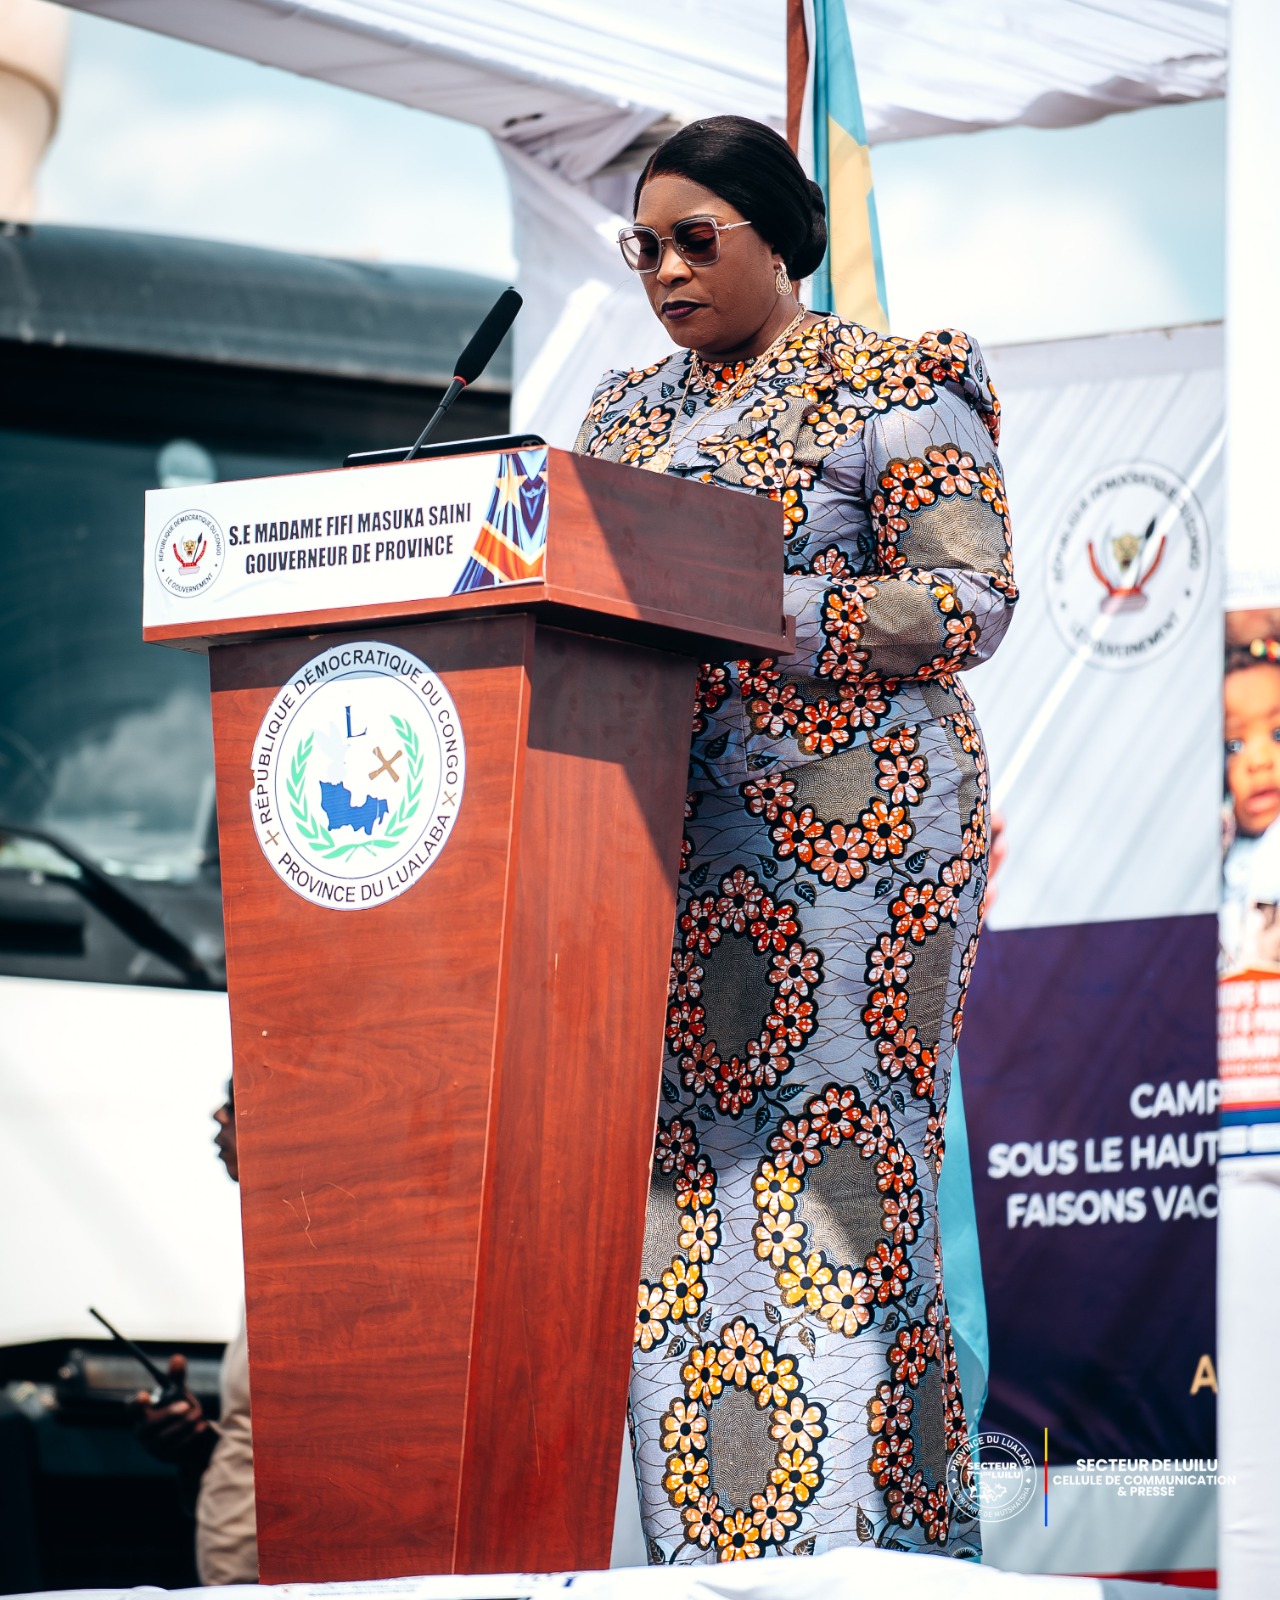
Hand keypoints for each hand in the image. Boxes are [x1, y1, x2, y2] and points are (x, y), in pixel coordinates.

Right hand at [130, 1354, 214, 1469]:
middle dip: (167, 1414)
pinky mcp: (165, 1457)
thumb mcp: (177, 1392)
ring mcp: (152, 1446)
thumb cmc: (177, 1407)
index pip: (130, 1409)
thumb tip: (177, 1357)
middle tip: (186, 1405)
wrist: (188, 1433)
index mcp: (140, 1413)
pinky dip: (190, 1436)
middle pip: (147, 1425)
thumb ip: (176, 1377)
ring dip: (183, 1424)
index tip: (144, 1394)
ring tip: (199, 1413)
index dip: (135, 1403)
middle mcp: (142, 1431)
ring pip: (164, 1437)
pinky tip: (202, 1425)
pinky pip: (175, 1448)